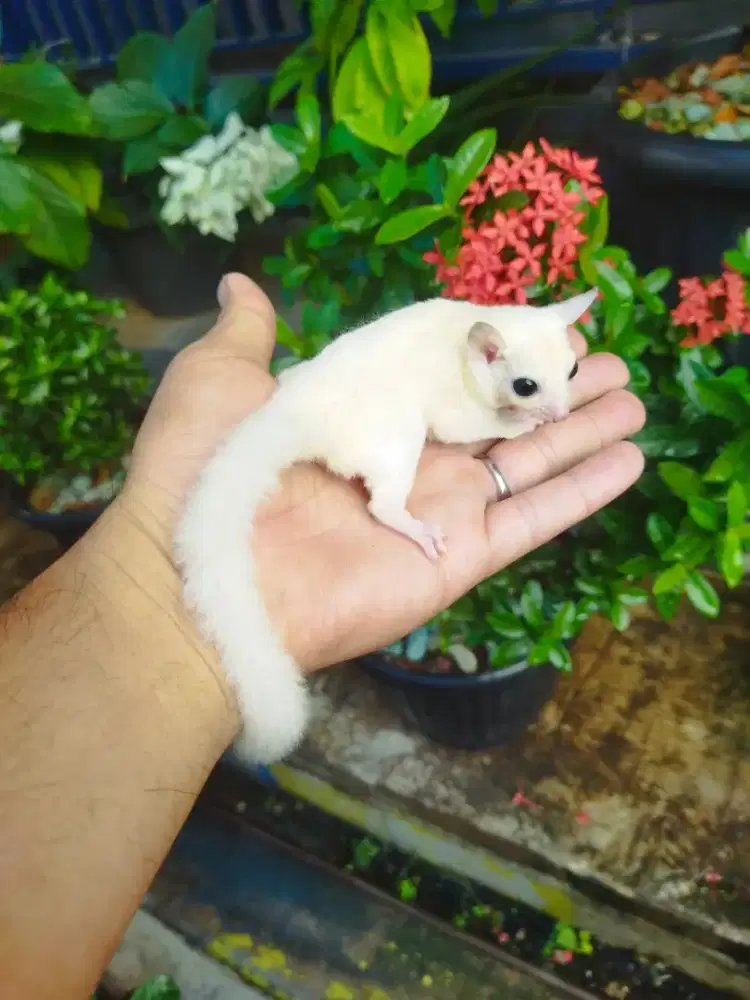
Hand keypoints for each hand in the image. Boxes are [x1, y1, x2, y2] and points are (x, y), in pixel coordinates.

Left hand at [109, 273, 644, 676]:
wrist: (205, 579)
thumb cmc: (205, 473)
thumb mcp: (219, 380)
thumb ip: (248, 335)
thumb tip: (241, 282)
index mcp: (363, 418)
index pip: (445, 375)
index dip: (493, 350)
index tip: (540, 322)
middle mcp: (410, 460)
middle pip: (500, 418)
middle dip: (553, 388)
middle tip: (607, 358)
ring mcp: (440, 511)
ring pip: (530, 463)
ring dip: (582, 430)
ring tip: (634, 397)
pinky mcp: (461, 557)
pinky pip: (535, 518)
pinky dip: (584, 490)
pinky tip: (629, 457)